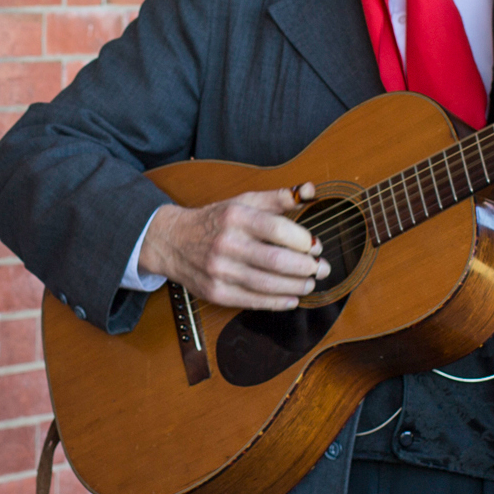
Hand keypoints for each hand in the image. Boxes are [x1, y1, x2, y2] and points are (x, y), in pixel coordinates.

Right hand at [136, 184, 330, 311]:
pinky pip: (253, 301)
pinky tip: (291, 299)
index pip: (277, 229)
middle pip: (275, 260)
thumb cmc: (215, 221)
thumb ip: (277, 198)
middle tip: (321, 268)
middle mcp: (226, 243)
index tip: (316, 246)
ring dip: (296, 287)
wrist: (172, 241)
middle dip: (306, 267)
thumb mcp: (242, 202)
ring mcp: (219, 270)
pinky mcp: (216, 292)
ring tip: (309, 283)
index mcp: (236, 216)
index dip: (303, 241)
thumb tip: (310, 191)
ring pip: (267, 284)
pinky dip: (277, 302)